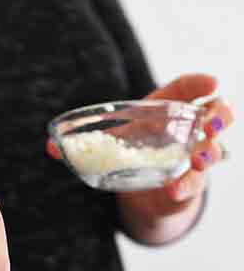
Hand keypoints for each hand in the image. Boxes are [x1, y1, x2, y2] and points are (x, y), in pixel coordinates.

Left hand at [46, 73, 233, 239]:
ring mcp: (193, 157)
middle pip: (217, 115)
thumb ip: (80, 145)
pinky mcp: (190, 183)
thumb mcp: (108, 143)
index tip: (212, 81)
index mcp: (167, 110)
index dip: (200, 83)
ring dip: (210, 151)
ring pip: (214, 150)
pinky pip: (194, 183)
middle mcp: (188, 130)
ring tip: (200, 156)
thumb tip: (48, 148)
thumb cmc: (130, 150)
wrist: (143, 187)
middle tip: (213, 118)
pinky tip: (175, 188)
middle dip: (221, 114)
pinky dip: (185, 186)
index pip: (189, 88)